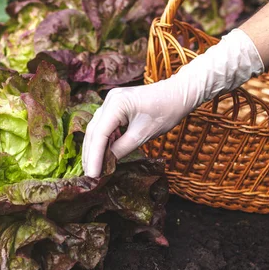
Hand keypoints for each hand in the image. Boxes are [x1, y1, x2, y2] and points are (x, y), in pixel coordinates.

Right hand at [82, 28, 264, 177]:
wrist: (179, 94)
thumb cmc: (165, 112)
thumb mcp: (143, 134)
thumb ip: (122, 149)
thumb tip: (106, 163)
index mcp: (116, 104)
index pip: (99, 134)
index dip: (94, 156)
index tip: (92, 174)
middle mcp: (109, 100)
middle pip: (93, 131)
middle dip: (90, 153)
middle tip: (89, 175)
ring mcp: (111, 101)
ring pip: (97, 128)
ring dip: (95, 148)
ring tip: (93, 168)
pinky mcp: (116, 105)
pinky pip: (105, 125)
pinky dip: (104, 140)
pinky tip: (104, 154)